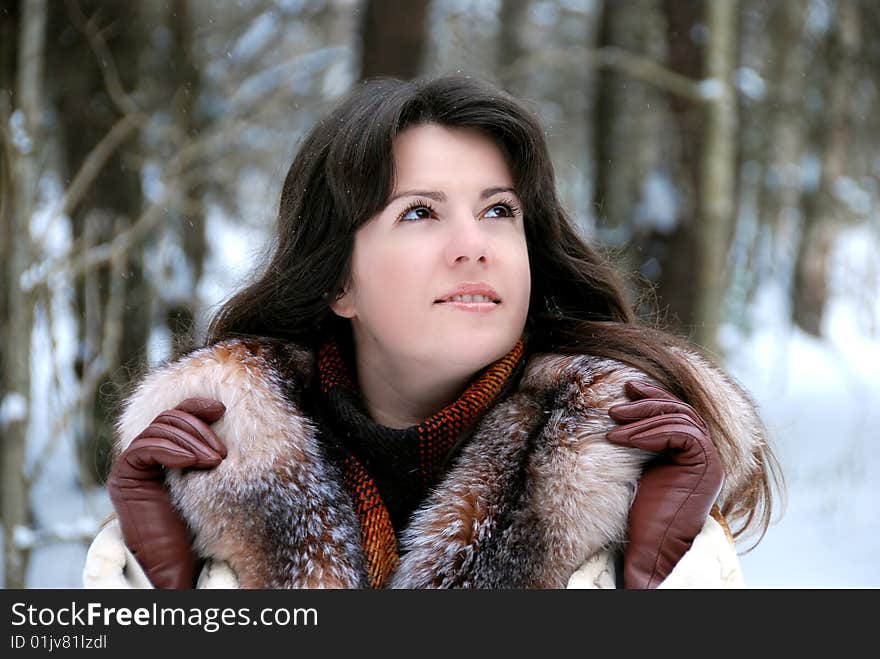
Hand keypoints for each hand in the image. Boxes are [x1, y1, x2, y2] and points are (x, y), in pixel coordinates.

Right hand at [107, 398, 226, 588]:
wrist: (174, 560)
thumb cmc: (196, 523)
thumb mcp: (206, 479)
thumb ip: (205, 452)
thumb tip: (224, 419)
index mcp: (162, 450)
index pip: (176, 415)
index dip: (196, 406)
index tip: (221, 408)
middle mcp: (142, 454)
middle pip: (169, 419)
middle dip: (199, 430)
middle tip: (222, 454)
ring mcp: (131, 465)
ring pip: (160, 430)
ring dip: (192, 441)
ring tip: (215, 461)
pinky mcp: (125, 477)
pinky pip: (146, 448)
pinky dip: (172, 450)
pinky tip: (192, 462)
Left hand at [606, 381, 722, 588]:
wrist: (652, 546)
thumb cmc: (643, 513)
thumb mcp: (642, 467)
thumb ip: (646, 442)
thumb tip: (626, 413)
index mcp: (694, 453)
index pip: (679, 412)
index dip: (656, 396)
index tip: (629, 389)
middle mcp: (707, 455)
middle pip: (681, 411)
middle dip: (647, 403)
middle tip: (616, 404)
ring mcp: (709, 460)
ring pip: (679, 419)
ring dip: (641, 418)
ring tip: (612, 423)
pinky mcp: (705, 465)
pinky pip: (680, 434)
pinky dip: (650, 433)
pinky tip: (623, 439)